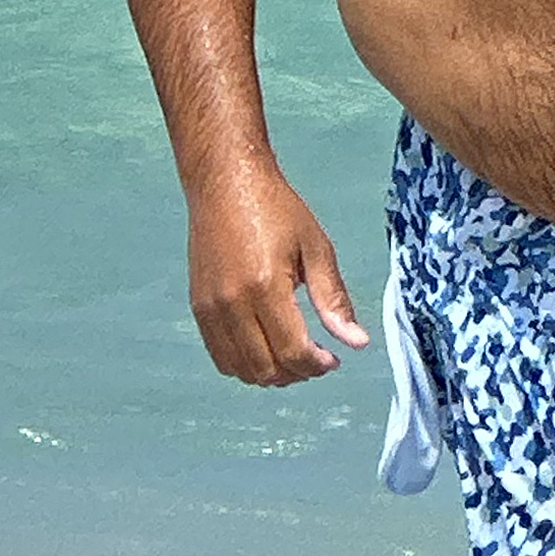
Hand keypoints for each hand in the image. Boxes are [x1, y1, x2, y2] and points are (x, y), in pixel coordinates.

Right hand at [188, 160, 368, 385]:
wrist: (226, 182)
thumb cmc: (275, 209)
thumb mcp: (316, 248)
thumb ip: (334, 298)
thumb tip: (356, 342)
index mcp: (265, 286)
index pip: (291, 351)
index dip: (317, 366)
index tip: (333, 359)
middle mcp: (232, 303)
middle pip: (266, 368)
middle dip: (297, 373)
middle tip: (317, 358)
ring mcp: (210, 308)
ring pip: (241, 369)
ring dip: (271, 373)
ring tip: (293, 355)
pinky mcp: (198, 307)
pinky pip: (220, 356)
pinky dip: (245, 364)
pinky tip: (266, 347)